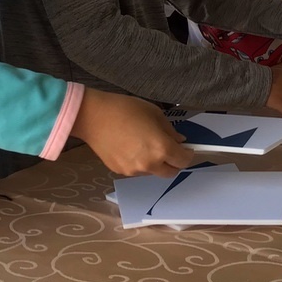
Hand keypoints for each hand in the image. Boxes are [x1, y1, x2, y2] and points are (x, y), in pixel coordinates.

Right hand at [70, 88, 193, 176]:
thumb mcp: (154, 114)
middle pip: (170, 172)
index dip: (187, 154)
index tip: (186, 148)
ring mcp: (133, 171)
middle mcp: (149, 164)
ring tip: (144, 144)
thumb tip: (179, 141)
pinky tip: (130, 147)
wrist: (94, 116)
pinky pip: (136, 170)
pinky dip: (139, 162)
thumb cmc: (126, 109)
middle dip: (173, 162)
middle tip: (168, 148)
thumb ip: (170, 131)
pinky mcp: (120, 171)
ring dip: (155, 163)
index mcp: (161, 149)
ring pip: (153, 172)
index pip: (183, 161)